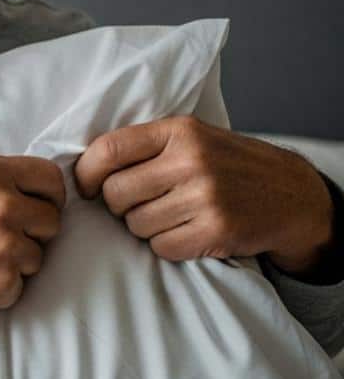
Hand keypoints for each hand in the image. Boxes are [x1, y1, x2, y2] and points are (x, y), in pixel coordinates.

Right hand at [0, 155, 65, 326]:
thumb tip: (26, 192)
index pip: (51, 178)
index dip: (47, 196)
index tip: (37, 207)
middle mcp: (2, 206)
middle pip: (51, 220)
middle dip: (32, 232)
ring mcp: (5, 247)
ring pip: (37, 257)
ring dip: (15, 263)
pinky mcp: (2, 285)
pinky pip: (19, 287)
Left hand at [73, 116, 333, 272]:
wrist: (292, 195)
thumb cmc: (228, 165)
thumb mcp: (192, 138)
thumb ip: (145, 146)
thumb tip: (85, 167)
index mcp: (179, 131)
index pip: (108, 150)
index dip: (86, 173)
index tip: (86, 187)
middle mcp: (191, 161)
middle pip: (116, 193)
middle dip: (119, 205)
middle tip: (141, 203)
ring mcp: (205, 197)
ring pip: (135, 224)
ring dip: (145, 226)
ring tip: (173, 215)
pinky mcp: (215, 231)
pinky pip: (161, 247)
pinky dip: (167, 245)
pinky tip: (188, 231)